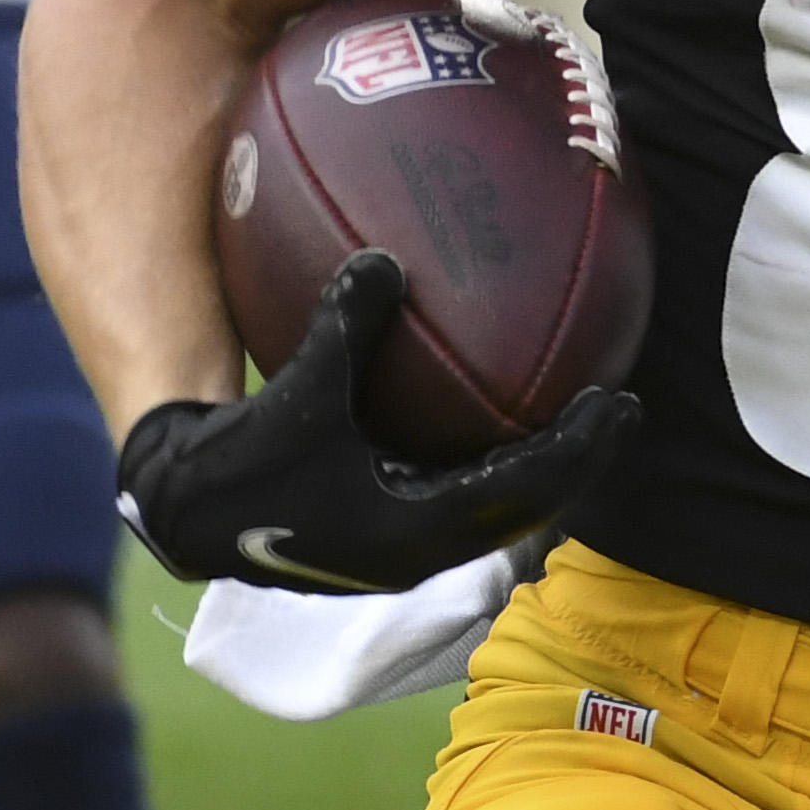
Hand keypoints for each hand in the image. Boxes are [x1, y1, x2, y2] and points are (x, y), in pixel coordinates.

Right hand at [114, 251, 637, 595]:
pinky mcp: (385, 527)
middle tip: (625, 404)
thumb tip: (386, 258)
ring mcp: (405, 544)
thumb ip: (346, 327)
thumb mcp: (298, 393)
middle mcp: (420, 550)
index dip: (578, 449)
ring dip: (542, 460)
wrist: (184, 512)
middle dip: (578, 457)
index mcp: (413, 534)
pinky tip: (503, 408)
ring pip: (498, 504)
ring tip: (584, 410)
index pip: (524, 493)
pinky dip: (494, 456)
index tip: (619, 403)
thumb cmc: (240, 464)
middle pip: (527, 506)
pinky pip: (462, 490)